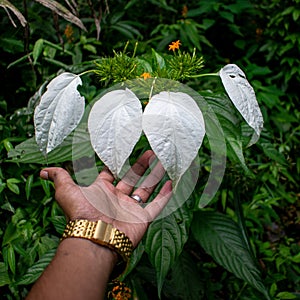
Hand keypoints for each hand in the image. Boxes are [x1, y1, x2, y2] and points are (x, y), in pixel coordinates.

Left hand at [40, 150, 171, 246]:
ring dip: (155, 176)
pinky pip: (157, 206)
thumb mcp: (67, 191)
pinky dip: (165, 196)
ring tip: (163, 161)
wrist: (94, 237)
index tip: (125, 152)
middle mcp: (118, 198)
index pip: (111, 174)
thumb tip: (43, 170)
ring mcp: (131, 209)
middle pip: (132, 178)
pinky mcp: (143, 218)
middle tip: (151, 152)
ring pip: (146, 189)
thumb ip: (59, 178)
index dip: (117, 163)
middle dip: (141, 165)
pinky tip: (171, 182)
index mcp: (102, 191)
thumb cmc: (80, 213)